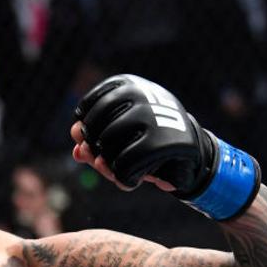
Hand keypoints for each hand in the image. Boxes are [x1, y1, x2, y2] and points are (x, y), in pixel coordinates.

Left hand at [72, 74, 259, 220]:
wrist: (190, 152)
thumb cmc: (147, 140)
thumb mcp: (118, 137)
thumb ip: (92, 138)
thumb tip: (76, 141)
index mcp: (129, 86)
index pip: (88, 107)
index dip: (85, 128)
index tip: (93, 141)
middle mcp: (140, 96)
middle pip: (93, 128)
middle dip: (93, 150)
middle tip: (103, 161)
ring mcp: (152, 116)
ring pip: (106, 146)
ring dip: (106, 166)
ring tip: (117, 170)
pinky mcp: (162, 142)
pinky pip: (124, 165)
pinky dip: (122, 178)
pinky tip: (130, 180)